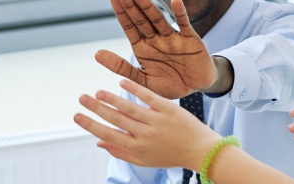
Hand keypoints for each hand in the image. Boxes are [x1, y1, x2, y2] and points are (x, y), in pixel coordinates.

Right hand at [74, 79, 221, 169]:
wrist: (201, 151)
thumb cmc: (171, 155)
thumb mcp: (144, 160)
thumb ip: (120, 152)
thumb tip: (98, 144)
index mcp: (137, 147)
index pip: (108, 135)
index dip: (91, 125)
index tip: (76, 116)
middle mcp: (145, 135)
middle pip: (116, 119)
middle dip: (96, 109)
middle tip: (82, 98)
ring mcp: (158, 121)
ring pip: (130, 108)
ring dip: (112, 99)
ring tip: (98, 92)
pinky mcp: (170, 109)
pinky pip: (149, 97)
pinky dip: (135, 89)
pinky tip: (122, 81)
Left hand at [95, 0, 215, 98]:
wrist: (197, 88)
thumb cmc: (169, 84)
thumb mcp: (143, 80)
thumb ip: (121, 67)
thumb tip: (97, 53)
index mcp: (143, 48)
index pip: (129, 27)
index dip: (121, 13)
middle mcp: (156, 39)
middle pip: (141, 20)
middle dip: (131, 6)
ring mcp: (172, 38)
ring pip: (158, 20)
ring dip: (149, 8)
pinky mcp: (190, 40)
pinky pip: (183, 24)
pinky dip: (180, 13)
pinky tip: (175, 1)